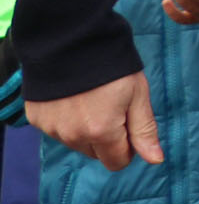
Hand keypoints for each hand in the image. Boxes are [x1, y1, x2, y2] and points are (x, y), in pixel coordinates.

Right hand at [28, 72, 161, 171]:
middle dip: (107, 138)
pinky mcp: (37, 119)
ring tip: (91, 99)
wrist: (70, 41)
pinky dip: (66, 120)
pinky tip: (72, 98)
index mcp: (101, 132)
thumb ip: (144, 130)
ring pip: (76, 142)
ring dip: (85, 130)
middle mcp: (72, 136)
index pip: (116, 162)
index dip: (128, 147)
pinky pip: (57, 130)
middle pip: (96, 153)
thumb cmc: (111, 67)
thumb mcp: (137, 95)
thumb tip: (155, 160)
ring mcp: (51, 128)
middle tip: (111, 107)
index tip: (129, 125)